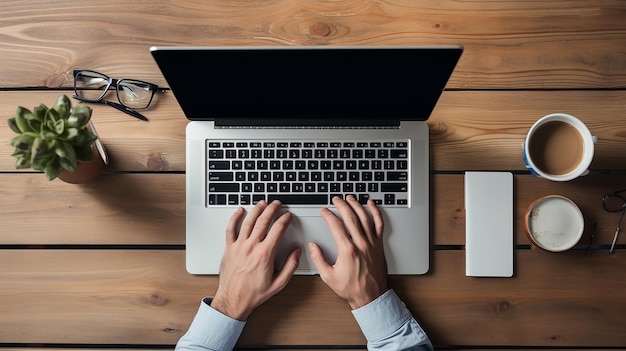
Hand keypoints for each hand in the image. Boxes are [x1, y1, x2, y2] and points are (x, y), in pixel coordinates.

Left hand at [211, 200, 300, 320]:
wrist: (233, 300)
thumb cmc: (254, 294)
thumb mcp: (278, 283)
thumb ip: (290, 266)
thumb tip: (297, 252)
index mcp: (265, 254)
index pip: (278, 229)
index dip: (285, 220)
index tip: (288, 216)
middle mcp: (251, 247)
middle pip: (263, 221)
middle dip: (272, 209)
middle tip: (277, 204)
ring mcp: (239, 246)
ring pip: (249, 221)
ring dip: (257, 210)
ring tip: (263, 203)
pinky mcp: (229, 248)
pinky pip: (231, 228)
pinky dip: (235, 218)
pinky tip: (240, 211)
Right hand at [309, 195, 387, 308]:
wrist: (371, 296)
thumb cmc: (352, 288)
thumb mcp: (328, 277)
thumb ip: (319, 259)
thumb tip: (312, 246)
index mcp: (347, 250)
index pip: (336, 226)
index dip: (328, 216)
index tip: (324, 211)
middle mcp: (361, 244)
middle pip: (351, 217)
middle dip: (342, 205)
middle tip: (336, 199)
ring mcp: (371, 243)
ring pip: (364, 218)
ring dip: (356, 205)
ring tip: (350, 198)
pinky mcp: (378, 245)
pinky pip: (379, 224)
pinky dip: (375, 213)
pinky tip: (371, 205)